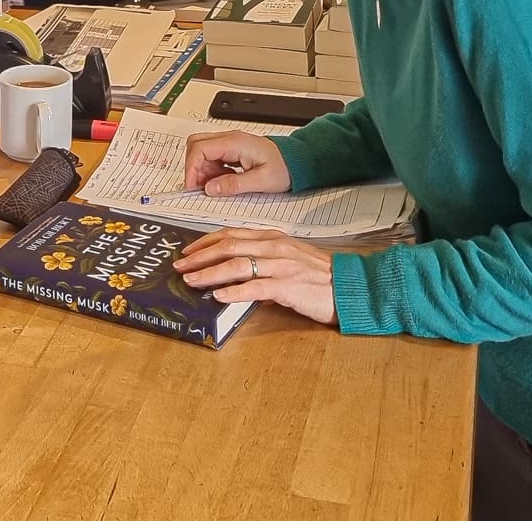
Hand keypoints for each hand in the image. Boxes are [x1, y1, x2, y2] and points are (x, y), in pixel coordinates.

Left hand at [175, 228, 338, 324]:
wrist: (351, 286)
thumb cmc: (320, 275)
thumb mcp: (289, 257)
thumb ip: (264, 257)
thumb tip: (235, 267)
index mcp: (273, 238)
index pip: (232, 234)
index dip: (206, 242)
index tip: (188, 251)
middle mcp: (274, 247)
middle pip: (229, 246)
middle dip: (200, 257)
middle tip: (180, 267)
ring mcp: (281, 266)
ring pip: (237, 264)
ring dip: (209, 273)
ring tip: (191, 281)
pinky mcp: (288, 286)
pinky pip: (255, 287)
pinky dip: (233, 291)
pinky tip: (218, 296)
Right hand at [183, 130, 290, 195]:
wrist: (297, 161)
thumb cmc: (284, 167)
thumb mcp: (261, 181)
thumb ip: (234, 185)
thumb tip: (211, 188)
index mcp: (235, 143)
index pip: (200, 149)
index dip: (191, 168)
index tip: (192, 186)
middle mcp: (230, 139)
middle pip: (195, 144)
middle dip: (193, 167)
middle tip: (200, 186)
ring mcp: (230, 142)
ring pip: (201, 150)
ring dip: (202, 169)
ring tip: (216, 185)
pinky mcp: (231, 149)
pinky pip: (212, 156)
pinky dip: (210, 170)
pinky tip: (223, 180)